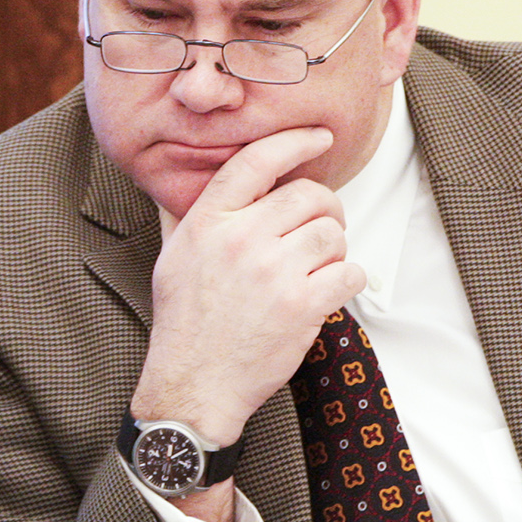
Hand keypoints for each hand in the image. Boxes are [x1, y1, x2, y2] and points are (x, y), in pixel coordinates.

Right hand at [133, 127, 365, 447]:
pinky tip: (328, 291)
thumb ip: (190, 217)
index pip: (257, 161)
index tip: (317, 137)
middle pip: (308, 195)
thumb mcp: (173, 258)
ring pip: (332, 233)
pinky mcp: (302, 306)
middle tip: (321, 227)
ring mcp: (273, 273)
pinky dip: (347, 280)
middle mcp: (241, 240)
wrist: (193, 384)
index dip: (294, 142)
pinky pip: (349, 273)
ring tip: (316, 268)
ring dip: (334, 249)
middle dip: (325, 208)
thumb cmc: (184, 325)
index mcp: (208, 223)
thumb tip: (198, 185)